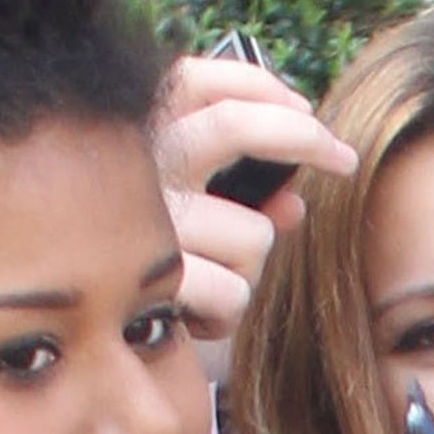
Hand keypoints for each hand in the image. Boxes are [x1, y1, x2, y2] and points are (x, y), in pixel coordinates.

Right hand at [154, 56, 356, 338]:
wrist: (90, 351)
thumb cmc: (147, 278)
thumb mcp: (191, 230)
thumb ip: (238, 205)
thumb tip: (294, 206)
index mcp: (133, 146)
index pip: (192, 82)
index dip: (256, 85)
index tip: (305, 107)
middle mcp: (129, 173)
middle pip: (233, 126)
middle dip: (303, 137)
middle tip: (344, 159)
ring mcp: (140, 225)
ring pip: (252, 232)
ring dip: (251, 268)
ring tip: (209, 286)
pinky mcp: (150, 281)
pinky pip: (233, 291)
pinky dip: (228, 314)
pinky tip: (196, 321)